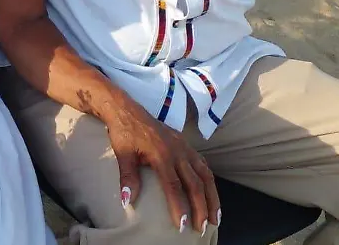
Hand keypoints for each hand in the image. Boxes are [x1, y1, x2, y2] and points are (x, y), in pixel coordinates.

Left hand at [106, 105, 219, 233]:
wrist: (126, 110)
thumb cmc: (124, 133)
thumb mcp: (123, 154)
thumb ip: (128, 178)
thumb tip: (128, 201)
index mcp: (162, 154)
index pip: (174, 186)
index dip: (180, 207)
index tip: (183, 226)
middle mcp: (178, 151)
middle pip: (195, 183)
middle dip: (201, 208)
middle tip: (203, 228)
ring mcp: (184, 147)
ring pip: (205, 174)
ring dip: (212, 197)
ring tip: (215, 217)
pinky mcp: (185, 144)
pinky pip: (202, 164)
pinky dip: (209, 181)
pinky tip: (210, 193)